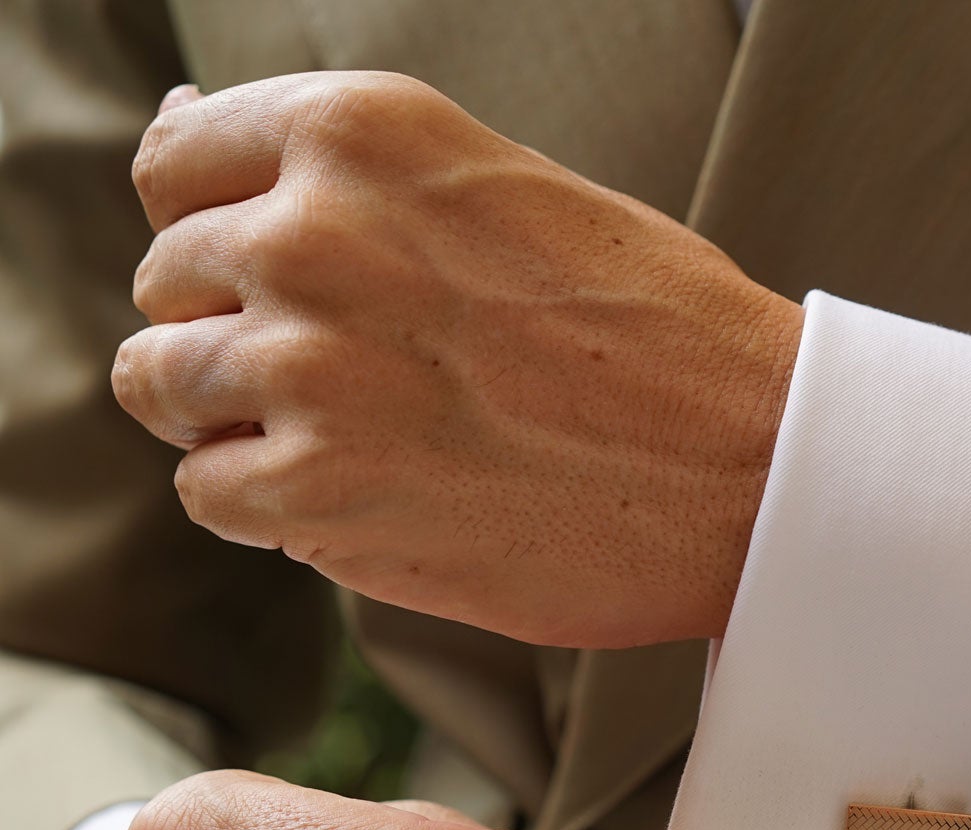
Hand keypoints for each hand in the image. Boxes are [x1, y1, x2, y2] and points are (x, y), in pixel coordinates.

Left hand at [112, 74, 803, 648]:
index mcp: (365, 134)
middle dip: (236, 328)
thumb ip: (354, 180)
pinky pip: (209, 492)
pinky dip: (267, 503)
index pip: (176, 164)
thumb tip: (188, 156)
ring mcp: (307, 366)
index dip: (215, 227)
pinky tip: (364, 494)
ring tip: (352, 438)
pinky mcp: (319, 493)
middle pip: (168, 280)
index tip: (269, 275)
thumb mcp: (509, 191)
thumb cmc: (663, 332)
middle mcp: (314, 232)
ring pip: (162, 385)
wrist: (756, 465)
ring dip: (236, 417)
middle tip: (356, 375)